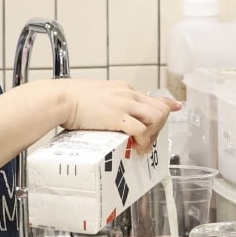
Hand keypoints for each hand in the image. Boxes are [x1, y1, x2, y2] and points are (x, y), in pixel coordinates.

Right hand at [60, 80, 181, 149]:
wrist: (60, 98)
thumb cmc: (70, 99)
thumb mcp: (94, 95)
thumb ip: (106, 103)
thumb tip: (103, 112)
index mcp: (123, 88)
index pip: (151, 97)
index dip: (166, 104)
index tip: (176, 107)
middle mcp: (128, 94)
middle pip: (160, 108)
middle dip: (159, 127)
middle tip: (148, 141)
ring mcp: (124, 104)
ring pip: (156, 117)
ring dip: (153, 134)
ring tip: (142, 145)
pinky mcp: (118, 117)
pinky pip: (141, 130)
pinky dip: (143, 141)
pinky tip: (137, 148)